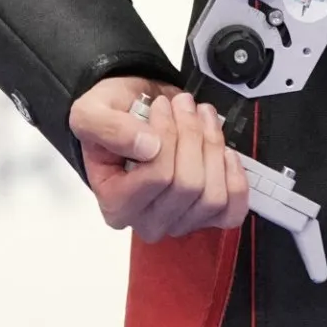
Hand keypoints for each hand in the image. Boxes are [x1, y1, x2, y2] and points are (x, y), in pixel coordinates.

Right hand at [67, 77, 252, 243]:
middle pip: (188, 186)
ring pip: (213, 196)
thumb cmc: (113, 118)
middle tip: (183, 105)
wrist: (132, 113)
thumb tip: (148, 146)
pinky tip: (223, 152)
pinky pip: (232, 210)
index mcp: (115, 204)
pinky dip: (234, 178)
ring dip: (213, 147)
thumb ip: (110, 128)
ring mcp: (178, 221)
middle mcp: (146, 220)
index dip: (167, 134)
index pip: (157, 177)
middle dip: (191, 134)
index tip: (161, 108)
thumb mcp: (92, 114)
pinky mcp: (206, 215)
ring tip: (201, 117)